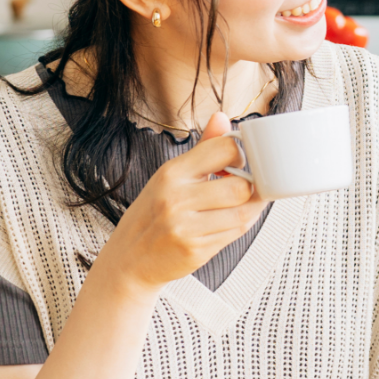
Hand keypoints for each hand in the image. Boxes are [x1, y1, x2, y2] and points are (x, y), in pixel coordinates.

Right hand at [92, 112, 263, 290]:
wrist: (128, 260)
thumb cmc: (152, 216)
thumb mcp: (170, 177)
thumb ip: (203, 149)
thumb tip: (222, 118)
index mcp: (172, 173)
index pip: (223, 149)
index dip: (241, 153)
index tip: (240, 160)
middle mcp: (176, 198)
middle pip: (240, 185)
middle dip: (250, 186)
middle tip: (244, 186)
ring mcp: (185, 227)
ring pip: (243, 212)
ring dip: (250, 208)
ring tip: (241, 204)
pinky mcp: (196, 250)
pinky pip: (235, 233)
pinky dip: (241, 225)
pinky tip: (232, 220)